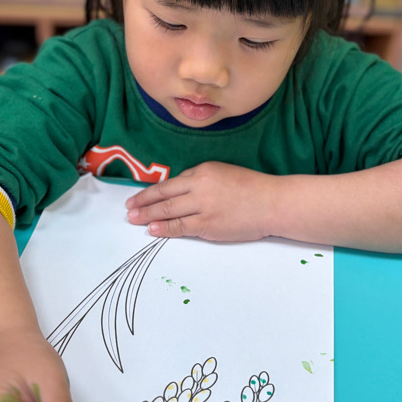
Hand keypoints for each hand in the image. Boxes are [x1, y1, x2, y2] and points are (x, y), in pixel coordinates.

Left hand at [125, 162, 276, 240]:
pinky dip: (165, 229)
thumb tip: (178, 193)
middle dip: (143, 204)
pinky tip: (154, 229)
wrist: (272, 203)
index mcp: (202, 171)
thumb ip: (199, 181)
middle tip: (129, 210)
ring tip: (135, 221)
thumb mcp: (222, 172)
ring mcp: (203, 208)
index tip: (136, 198)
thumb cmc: (251, 187)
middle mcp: (199, 187)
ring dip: (149, 217)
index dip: (149, 192)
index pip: (169, 183)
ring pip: (169, 212)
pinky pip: (182, 228)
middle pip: (164, 197)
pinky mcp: (209, 226)